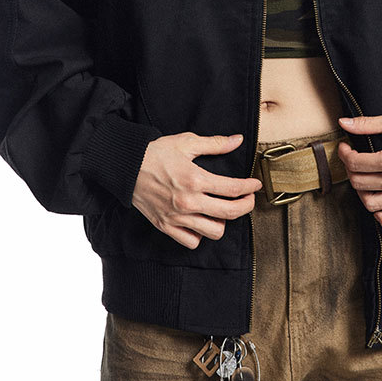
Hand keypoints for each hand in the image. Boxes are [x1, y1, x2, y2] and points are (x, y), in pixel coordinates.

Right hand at [131, 132, 261, 248]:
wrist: (126, 167)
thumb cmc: (156, 153)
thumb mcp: (186, 142)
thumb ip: (215, 144)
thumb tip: (238, 140)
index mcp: (195, 179)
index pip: (233, 189)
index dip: (250, 188)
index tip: (255, 185)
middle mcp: (188, 201)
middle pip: (230, 213)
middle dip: (246, 206)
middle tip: (248, 199)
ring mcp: (177, 217)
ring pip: (214, 232)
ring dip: (223, 221)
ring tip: (221, 210)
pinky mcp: (166, 226)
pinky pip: (192, 241)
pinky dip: (200, 234)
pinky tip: (201, 221)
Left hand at [337, 112, 381, 230]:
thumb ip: (367, 124)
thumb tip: (343, 123)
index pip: (355, 163)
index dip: (344, 154)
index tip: (345, 148)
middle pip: (359, 183)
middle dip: (350, 170)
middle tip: (353, 160)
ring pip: (372, 204)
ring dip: (361, 192)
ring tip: (363, 179)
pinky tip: (378, 210)